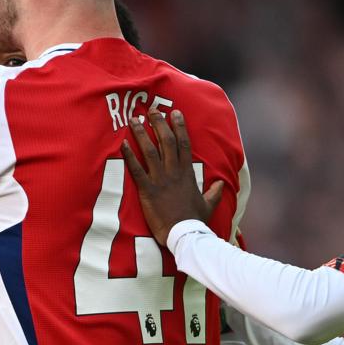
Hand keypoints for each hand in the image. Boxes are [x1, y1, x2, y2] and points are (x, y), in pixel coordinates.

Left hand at [119, 110, 223, 246]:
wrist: (184, 234)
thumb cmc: (195, 221)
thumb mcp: (208, 204)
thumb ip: (214, 192)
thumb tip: (221, 185)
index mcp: (188, 173)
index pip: (184, 144)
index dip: (179, 127)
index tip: (175, 113)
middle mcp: (174, 172)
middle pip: (166, 141)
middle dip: (159, 123)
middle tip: (152, 109)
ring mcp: (160, 180)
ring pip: (150, 151)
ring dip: (142, 134)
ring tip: (134, 120)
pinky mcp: (147, 191)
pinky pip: (136, 170)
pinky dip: (129, 156)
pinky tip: (122, 144)